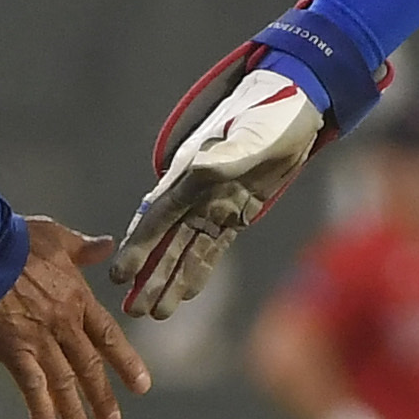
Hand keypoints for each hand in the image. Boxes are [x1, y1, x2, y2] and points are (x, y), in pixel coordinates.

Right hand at [0, 218, 153, 418]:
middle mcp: (64, 324)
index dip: (126, 363)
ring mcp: (40, 339)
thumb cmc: (17, 240)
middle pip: (90, 367)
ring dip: (75, 411)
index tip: (141, 386)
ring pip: (64, 382)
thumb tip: (107, 246)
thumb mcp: (58, 238)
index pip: (109, 337)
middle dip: (102, 397)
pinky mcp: (13, 349)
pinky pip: (31, 384)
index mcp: (78, 299)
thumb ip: (84, 248)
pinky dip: (40, 407)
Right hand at [116, 67, 323, 319]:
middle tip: (132, 311)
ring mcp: (216, 202)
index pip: (159, 216)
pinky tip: (186, 294)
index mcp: (192, 172)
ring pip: (187, 249)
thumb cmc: (274, 113)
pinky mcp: (238, 209)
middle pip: (167, 240)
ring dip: (170, 280)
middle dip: (149, 275)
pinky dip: (199, 270)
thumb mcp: (254, 134)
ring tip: (154, 313)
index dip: (139, 247)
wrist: (298, 104)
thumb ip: (229, 155)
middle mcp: (197, 191)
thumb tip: (201, 169)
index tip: (119, 274)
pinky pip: (214, 246)